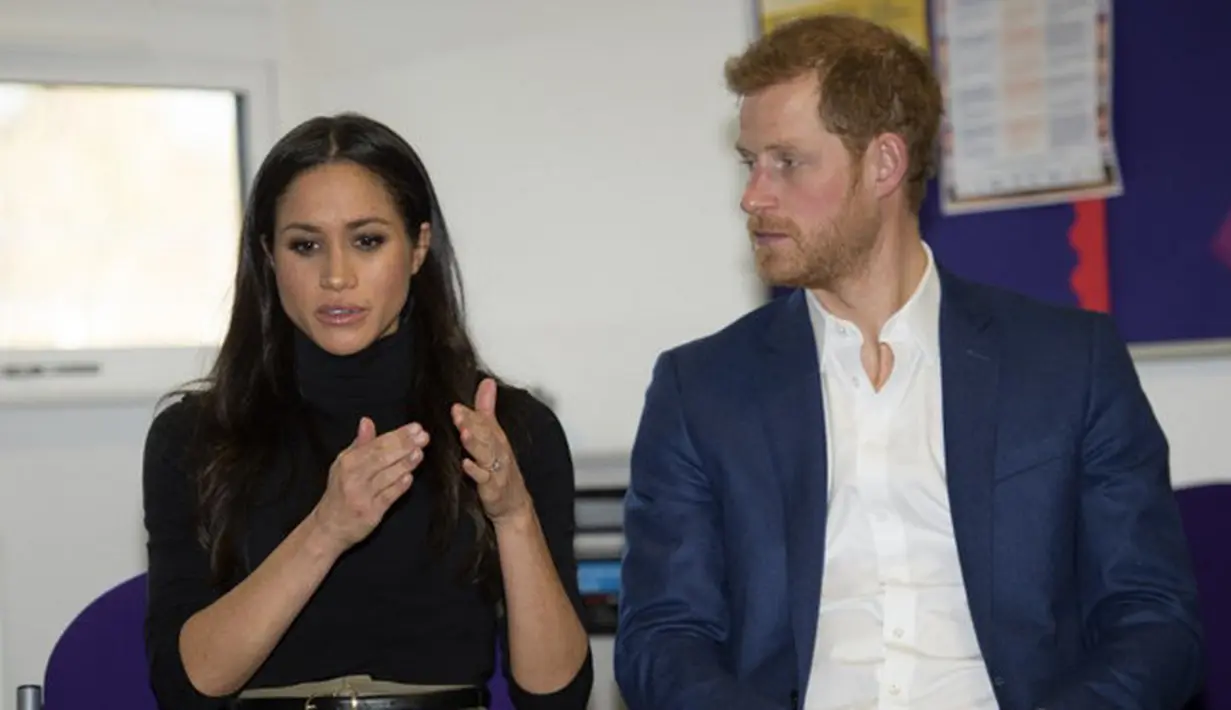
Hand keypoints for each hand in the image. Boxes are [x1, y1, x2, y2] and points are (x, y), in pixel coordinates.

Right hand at [311, 417, 428, 553]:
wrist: (329, 526)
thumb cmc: (340, 492)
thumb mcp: (343, 464)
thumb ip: (360, 443)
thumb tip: (367, 421)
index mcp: (347, 462)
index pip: (376, 444)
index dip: (397, 435)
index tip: (416, 427)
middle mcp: (353, 477)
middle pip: (382, 457)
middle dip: (405, 445)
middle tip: (423, 436)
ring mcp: (361, 496)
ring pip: (386, 476)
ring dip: (405, 463)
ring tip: (420, 452)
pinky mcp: (370, 513)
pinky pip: (387, 497)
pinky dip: (399, 486)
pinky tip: (410, 477)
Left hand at [453, 378, 532, 525]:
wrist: (513, 503)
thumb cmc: (501, 468)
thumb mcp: (494, 436)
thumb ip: (487, 410)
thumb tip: (486, 382)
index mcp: (496, 437)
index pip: (484, 422)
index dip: (470, 414)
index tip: (456, 406)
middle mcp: (498, 451)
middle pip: (485, 434)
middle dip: (471, 423)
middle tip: (457, 413)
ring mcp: (496, 469)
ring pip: (486, 454)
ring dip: (474, 443)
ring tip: (463, 433)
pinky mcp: (493, 487)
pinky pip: (484, 478)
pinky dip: (475, 471)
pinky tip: (465, 464)